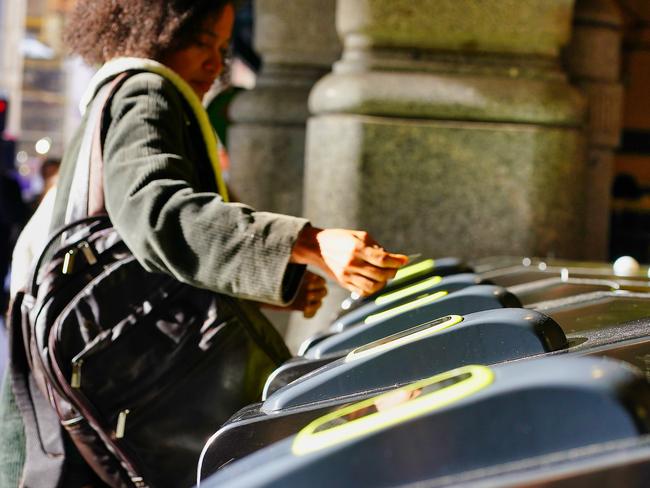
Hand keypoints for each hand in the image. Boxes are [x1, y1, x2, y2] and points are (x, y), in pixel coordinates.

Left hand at [259, 271, 326, 317]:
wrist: (261, 288)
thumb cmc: (268, 278)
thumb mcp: (278, 271)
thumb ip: (286, 267)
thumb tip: (290, 259)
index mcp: (304, 275)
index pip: (320, 280)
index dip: (318, 282)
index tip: (310, 282)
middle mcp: (306, 286)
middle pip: (323, 291)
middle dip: (318, 293)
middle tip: (308, 295)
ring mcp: (304, 297)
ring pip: (319, 302)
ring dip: (316, 304)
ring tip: (307, 305)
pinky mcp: (300, 307)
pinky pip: (311, 313)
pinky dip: (311, 314)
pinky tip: (304, 314)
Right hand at [291, 226, 408, 296]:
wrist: (316, 247)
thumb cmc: (341, 239)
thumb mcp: (359, 236)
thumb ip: (377, 247)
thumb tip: (395, 258)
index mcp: (356, 248)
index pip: (382, 259)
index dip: (396, 261)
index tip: (404, 260)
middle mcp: (351, 263)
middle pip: (380, 274)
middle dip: (392, 272)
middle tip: (395, 267)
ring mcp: (347, 275)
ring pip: (373, 286)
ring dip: (384, 282)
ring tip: (385, 275)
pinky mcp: (343, 283)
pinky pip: (363, 291)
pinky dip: (373, 289)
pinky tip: (374, 281)